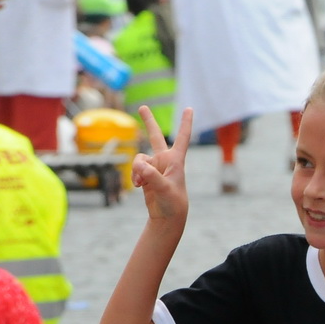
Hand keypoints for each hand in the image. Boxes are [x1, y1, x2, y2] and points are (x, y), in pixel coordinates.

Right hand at [133, 105, 191, 222]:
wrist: (167, 216)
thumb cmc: (172, 202)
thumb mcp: (164, 189)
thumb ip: (151, 175)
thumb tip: (139, 165)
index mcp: (176, 160)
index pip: (182, 137)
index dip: (185, 123)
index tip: (189, 108)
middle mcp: (165, 160)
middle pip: (155, 136)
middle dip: (148, 122)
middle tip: (142, 107)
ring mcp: (155, 166)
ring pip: (139, 159)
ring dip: (137, 170)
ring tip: (141, 183)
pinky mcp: (146, 174)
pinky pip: (135, 169)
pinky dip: (135, 176)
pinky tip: (139, 185)